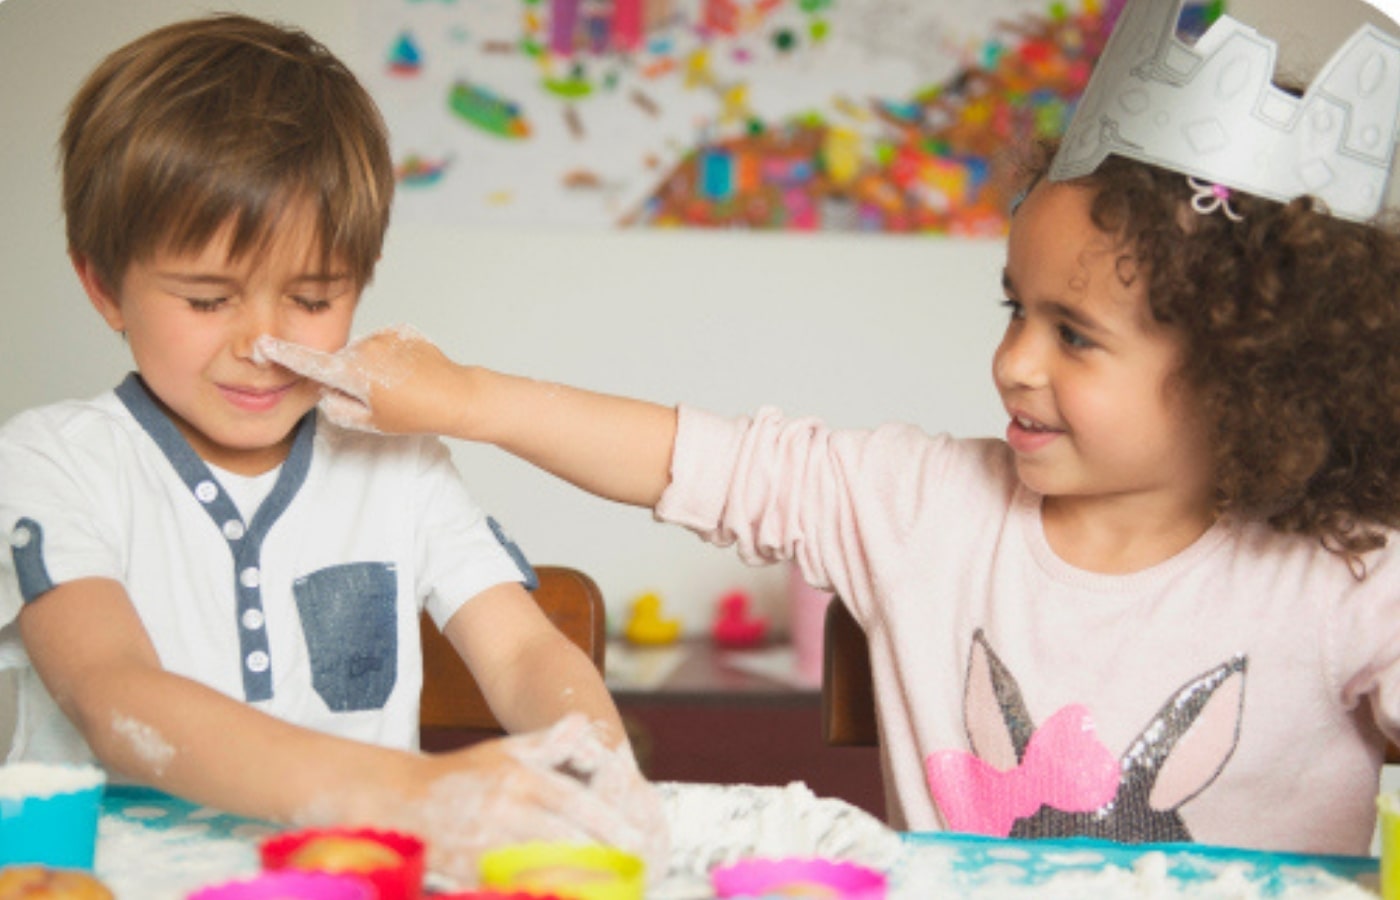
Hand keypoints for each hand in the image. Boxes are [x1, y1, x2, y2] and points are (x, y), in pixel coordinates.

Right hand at [255, 326, 464, 434]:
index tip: (265, 343)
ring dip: (370, 367)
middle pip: (341, 361)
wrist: (456, 395)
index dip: (284, 354)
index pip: (310, 362)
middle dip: (349, 376)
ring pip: (363, 352)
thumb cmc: (416, 413)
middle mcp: (364, 347)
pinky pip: (383, 345)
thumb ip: (338, 409)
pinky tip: (406, 374)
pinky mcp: (400, 331)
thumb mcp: (371, 423)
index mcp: (352, 372)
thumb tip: (326, 393)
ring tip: (397, 386)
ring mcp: (383, 336)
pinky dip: (388, 358)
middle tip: (377, 397)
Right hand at [301, 715, 669, 886]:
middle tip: (635, 876)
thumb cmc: (461, 775)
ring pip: (541, 870)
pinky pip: (508, 887)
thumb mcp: (505, 750)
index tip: (639, 846)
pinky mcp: (466, 871)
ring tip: (610, 893)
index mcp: (519, 778)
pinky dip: (539, 894)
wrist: (397, 800)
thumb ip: (548, 741)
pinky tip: (560, 896)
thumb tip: (584, 725)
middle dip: (604, 862)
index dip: (611, 828)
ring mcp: (483, 843)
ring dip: (578, 885)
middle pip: (565, 841)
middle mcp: (504, 809)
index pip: (576, 806)